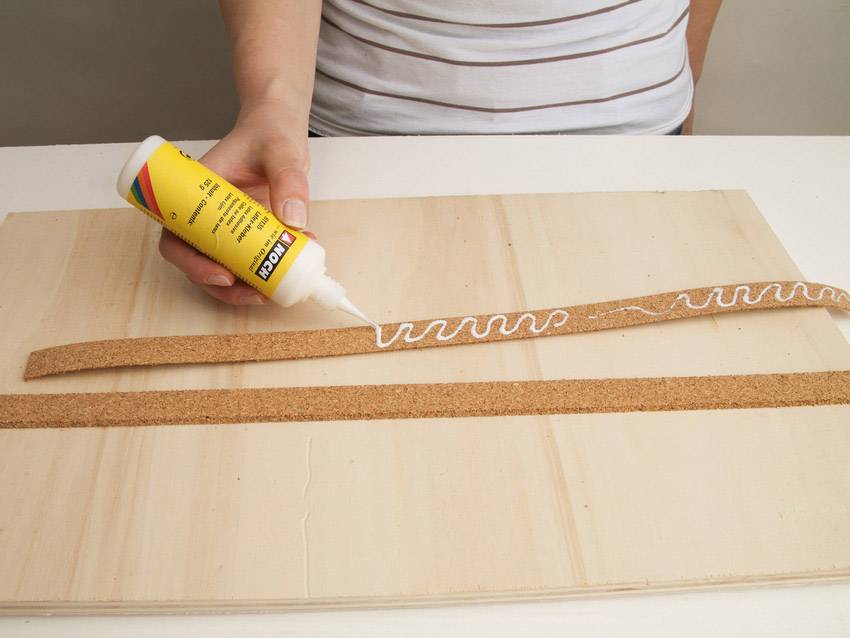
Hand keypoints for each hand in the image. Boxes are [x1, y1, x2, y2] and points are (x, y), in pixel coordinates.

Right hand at [158, 100, 310, 304]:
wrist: (280, 126)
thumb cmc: (269, 131)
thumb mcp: (280, 150)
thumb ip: (289, 179)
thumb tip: (293, 220)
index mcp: (196, 193)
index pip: (176, 237)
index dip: (190, 263)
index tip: (222, 275)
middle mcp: (206, 214)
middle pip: (199, 262)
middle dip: (224, 287)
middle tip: (257, 294)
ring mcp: (227, 225)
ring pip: (224, 267)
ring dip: (247, 285)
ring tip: (277, 288)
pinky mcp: (249, 231)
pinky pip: (252, 259)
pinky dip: (270, 268)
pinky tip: (295, 261)